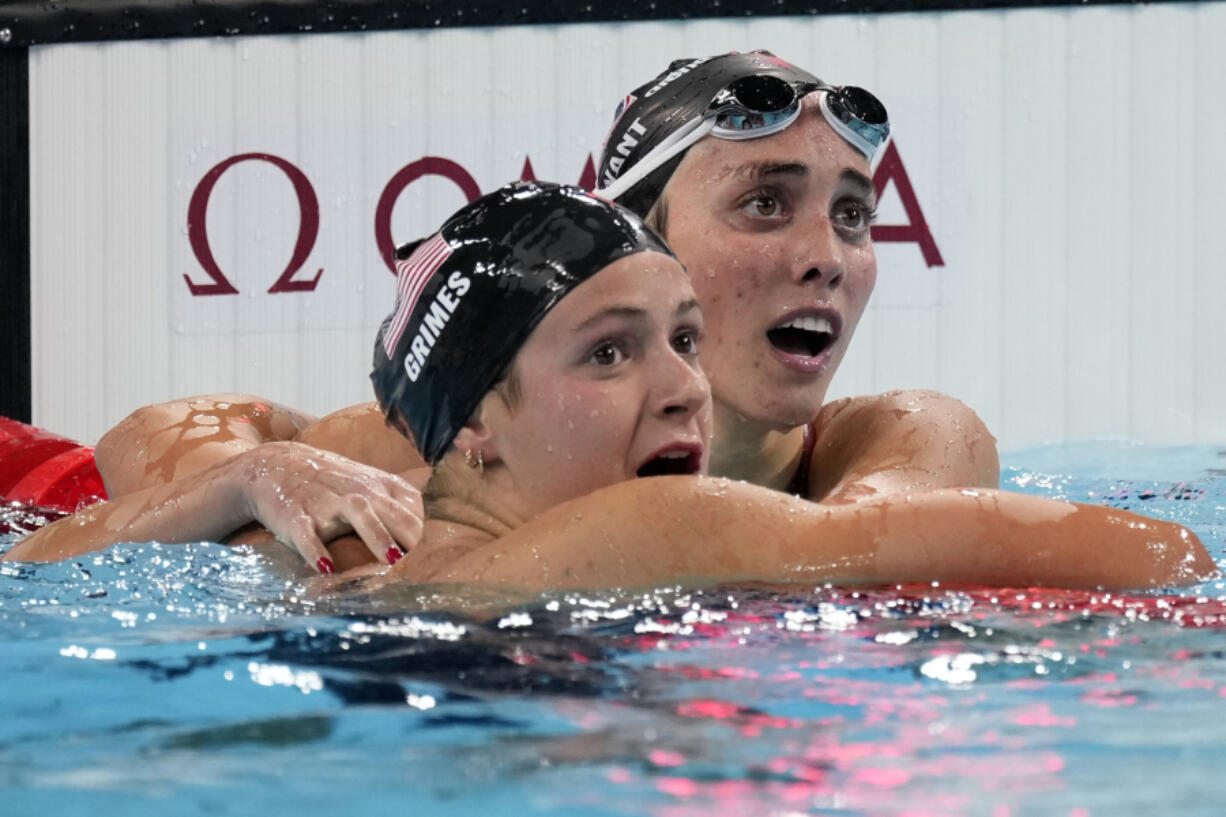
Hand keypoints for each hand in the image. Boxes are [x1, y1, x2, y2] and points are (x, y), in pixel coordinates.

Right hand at [231, 442, 423, 572]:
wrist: (277, 465)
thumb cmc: (335, 483)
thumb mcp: (372, 485)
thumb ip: (403, 504)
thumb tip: (438, 532)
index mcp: (379, 486)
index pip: (413, 506)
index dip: (430, 529)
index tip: (446, 554)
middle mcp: (357, 491)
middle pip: (392, 510)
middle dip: (412, 533)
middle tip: (430, 561)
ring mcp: (326, 501)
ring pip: (357, 513)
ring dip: (377, 534)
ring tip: (392, 559)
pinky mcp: (295, 514)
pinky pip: (306, 532)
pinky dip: (314, 550)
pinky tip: (325, 568)